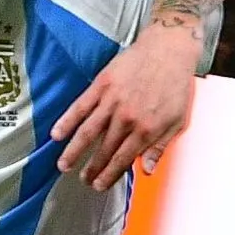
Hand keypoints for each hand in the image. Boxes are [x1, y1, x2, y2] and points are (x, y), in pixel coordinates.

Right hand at [50, 20, 201, 188]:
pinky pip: (80, 107)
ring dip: (74, 151)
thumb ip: (161, 147)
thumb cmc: (176, 85)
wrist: (169, 48)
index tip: (99, 186)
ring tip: (63, 165)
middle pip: (104, 150)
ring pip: (87, 132)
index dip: (109, 175)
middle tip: (83, 180)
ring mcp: (112, 101)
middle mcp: (126, 119)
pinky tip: (56, 134)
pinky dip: (67, 121)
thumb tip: (148, 171)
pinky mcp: (101, 85)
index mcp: (146, 129)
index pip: (122, 159)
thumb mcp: (178, 121)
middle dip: (92, 168)